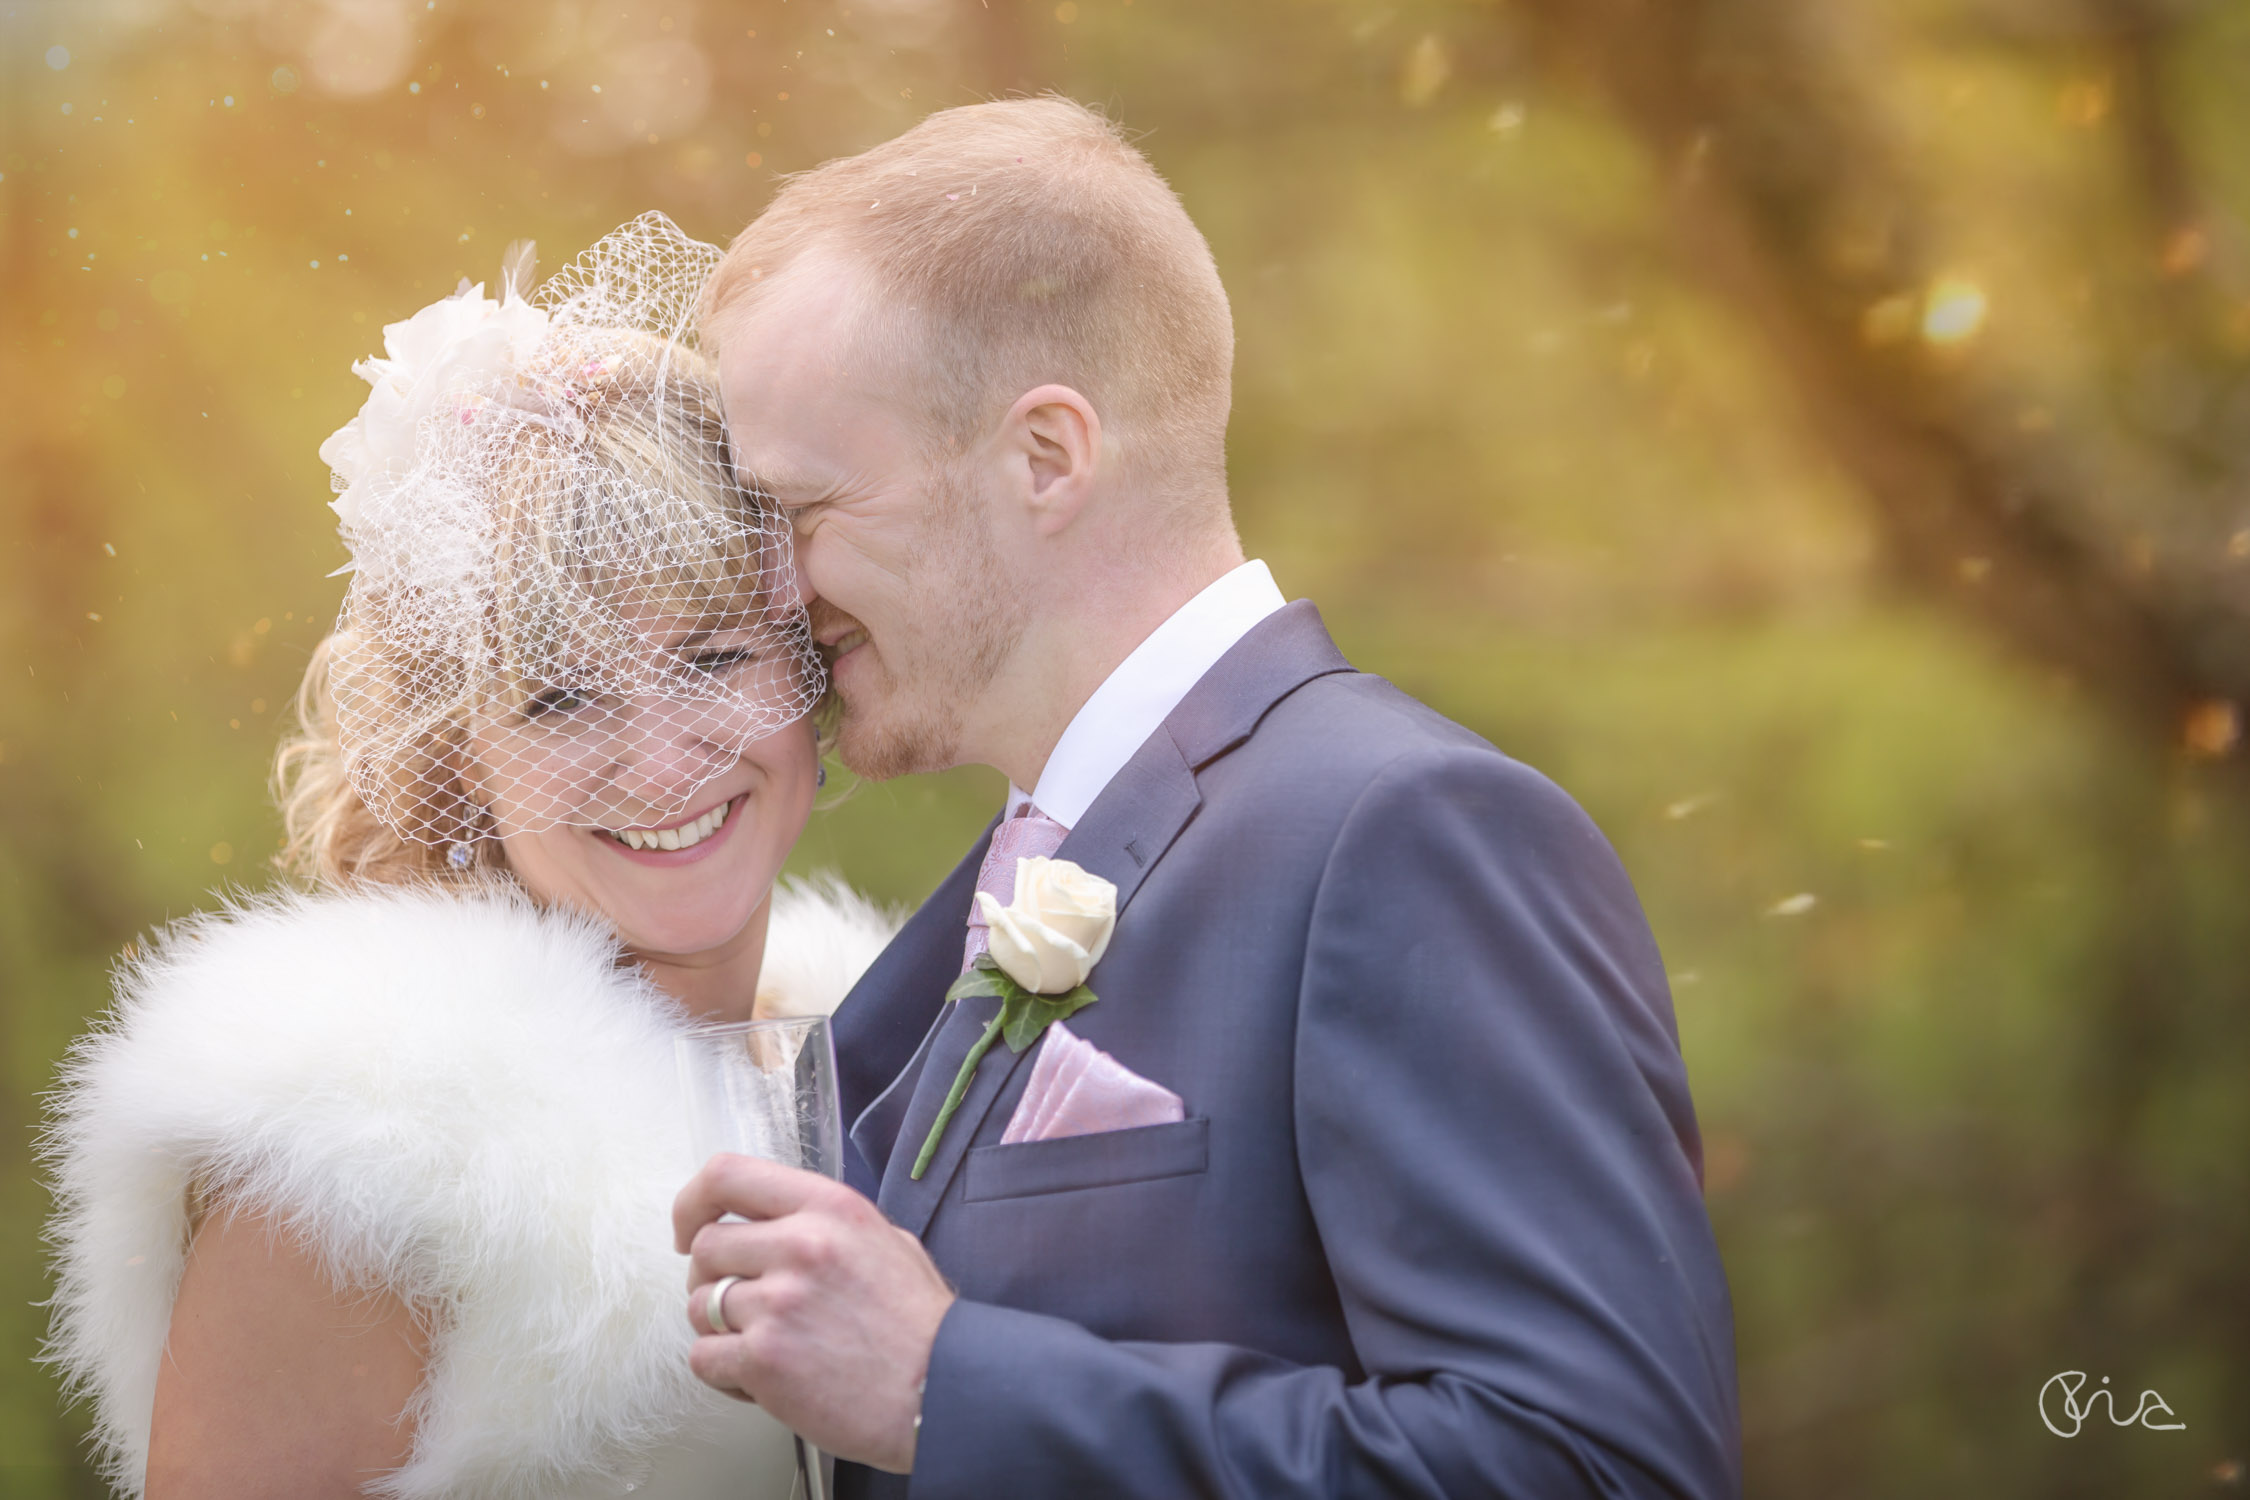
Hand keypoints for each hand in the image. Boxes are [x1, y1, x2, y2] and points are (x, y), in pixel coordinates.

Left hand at [674, 1155, 954, 1472]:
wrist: (943, 1390)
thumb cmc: (922, 1325)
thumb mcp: (888, 1241)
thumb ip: (827, 1225)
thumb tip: (777, 1224)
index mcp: (829, 1207)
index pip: (728, 1175)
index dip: (693, 1202)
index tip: (689, 1228)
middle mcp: (800, 1245)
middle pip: (706, 1247)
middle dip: (713, 1278)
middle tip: (741, 1303)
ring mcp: (778, 1303)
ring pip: (698, 1305)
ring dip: (719, 1328)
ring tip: (763, 1345)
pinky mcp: (764, 1359)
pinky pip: (703, 1357)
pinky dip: (723, 1371)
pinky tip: (761, 1378)